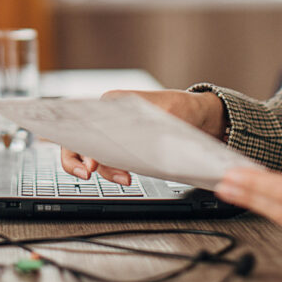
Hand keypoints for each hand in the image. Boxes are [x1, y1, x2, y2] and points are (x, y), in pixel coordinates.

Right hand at [60, 89, 225, 183]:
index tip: (88, 162)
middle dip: (80, 160)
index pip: (82, 123)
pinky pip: (112, 161)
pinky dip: (114, 171)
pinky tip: (125, 176)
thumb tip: (122, 145)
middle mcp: (110, 117)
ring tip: (123, 179)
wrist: (203, 118)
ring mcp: (117, 133)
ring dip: (105, 170)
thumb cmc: (183, 109)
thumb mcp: (164, 114)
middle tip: (88, 174)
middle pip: (82, 141)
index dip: (78, 145)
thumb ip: (142, 128)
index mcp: (112, 102)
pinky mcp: (127, 148)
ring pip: (97, 155)